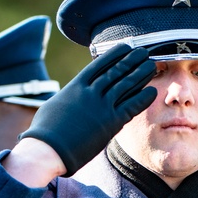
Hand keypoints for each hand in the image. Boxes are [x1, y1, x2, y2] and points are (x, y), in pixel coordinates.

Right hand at [19, 44, 156, 175]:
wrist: (48, 149)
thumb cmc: (45, 132)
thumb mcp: (53, 107)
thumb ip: (66, 100)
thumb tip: (66, 99)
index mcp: (75, 87)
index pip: (98, 65)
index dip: (114, 55)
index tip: (125, 47)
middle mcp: (90, 93)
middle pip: (115, 71)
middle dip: (131, 60)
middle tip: (143, 53)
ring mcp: (100, 107)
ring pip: (125, 85)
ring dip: (140, 74)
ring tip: (151, 65)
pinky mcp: (109, 123)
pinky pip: (131, 107)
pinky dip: (142, 98)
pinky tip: (152, 91)